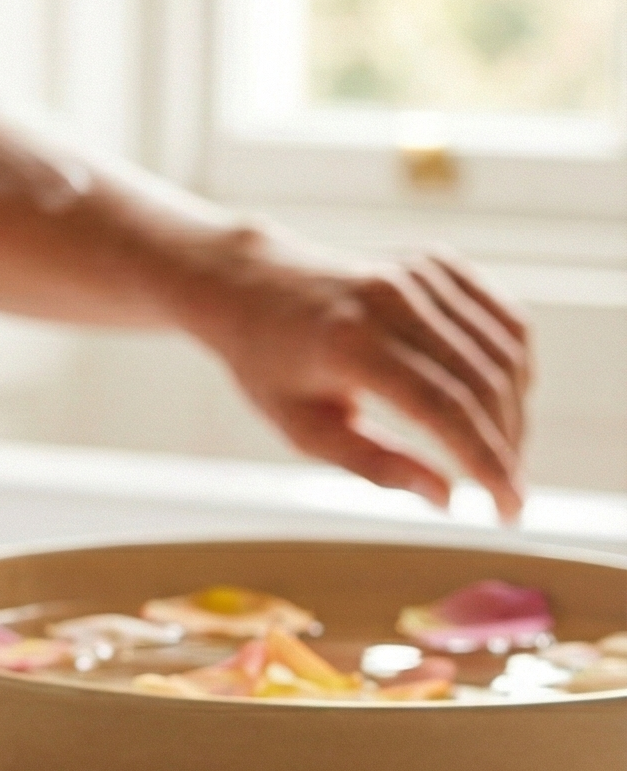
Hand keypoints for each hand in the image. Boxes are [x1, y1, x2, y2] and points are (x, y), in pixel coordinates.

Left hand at [183, 229, 532, 520]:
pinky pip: (503, 319)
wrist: (252, 286)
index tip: (509, 509)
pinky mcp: (437, 261)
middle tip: (510, 495)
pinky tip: (502, 402)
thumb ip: (373, 464)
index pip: (443, 410)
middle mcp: (391, 300)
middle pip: (481, 383)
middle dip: (508, 446)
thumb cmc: (270, 367)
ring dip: (517, 411)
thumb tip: (447, 498)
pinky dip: (515, 366)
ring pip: (504, 351)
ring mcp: (417, 273)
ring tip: (506, 455)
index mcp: (349, 344)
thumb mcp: (302, 428)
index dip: (486, 462)